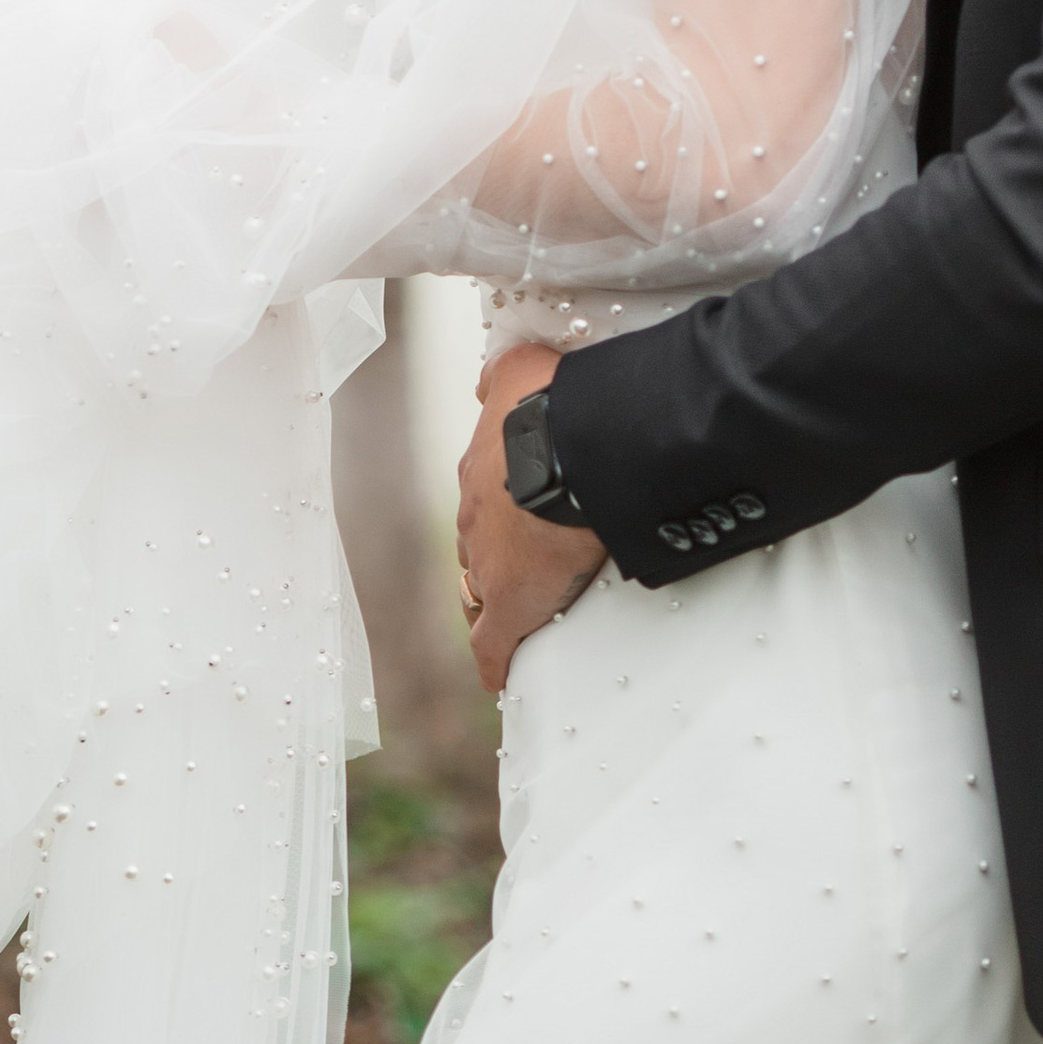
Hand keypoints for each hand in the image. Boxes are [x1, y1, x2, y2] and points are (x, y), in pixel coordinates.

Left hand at [455, 338, 604, 691]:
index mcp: (481, 469)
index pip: (481, 499)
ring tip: (519, 616)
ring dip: (496, 604)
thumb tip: (486, 380)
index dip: (498, 512)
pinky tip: (501, 675)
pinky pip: (494, 646)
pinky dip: (497, 661)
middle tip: (522, 567)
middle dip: (495, 556)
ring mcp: (488, 565)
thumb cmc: (550, 404)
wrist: (568, 449)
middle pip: (477, 546)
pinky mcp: (509, 606)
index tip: (514, 521)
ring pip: (481, 592)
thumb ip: (502, 375)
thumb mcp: (520, 369)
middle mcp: (474, 517)